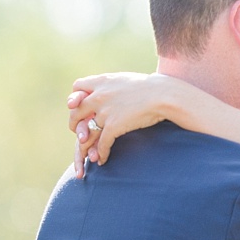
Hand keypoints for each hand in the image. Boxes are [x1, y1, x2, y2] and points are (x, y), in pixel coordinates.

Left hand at [65, 72, 186, 177]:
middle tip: (80, 132)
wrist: (164, 95)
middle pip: (75, 111)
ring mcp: (104, 111)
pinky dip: (100, 154)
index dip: (75, 98)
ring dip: (84, 144)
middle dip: (75, 123)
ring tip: (88, 152)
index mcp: (102, 81)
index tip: (77, 106)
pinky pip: (101, 143)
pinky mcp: (113, 126)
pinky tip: (103, 159)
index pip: (77, 87)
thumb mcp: (127, 80)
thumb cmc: (151, 87)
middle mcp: (99, 95)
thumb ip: (113, 85)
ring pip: (85, 131)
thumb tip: (113, 88)